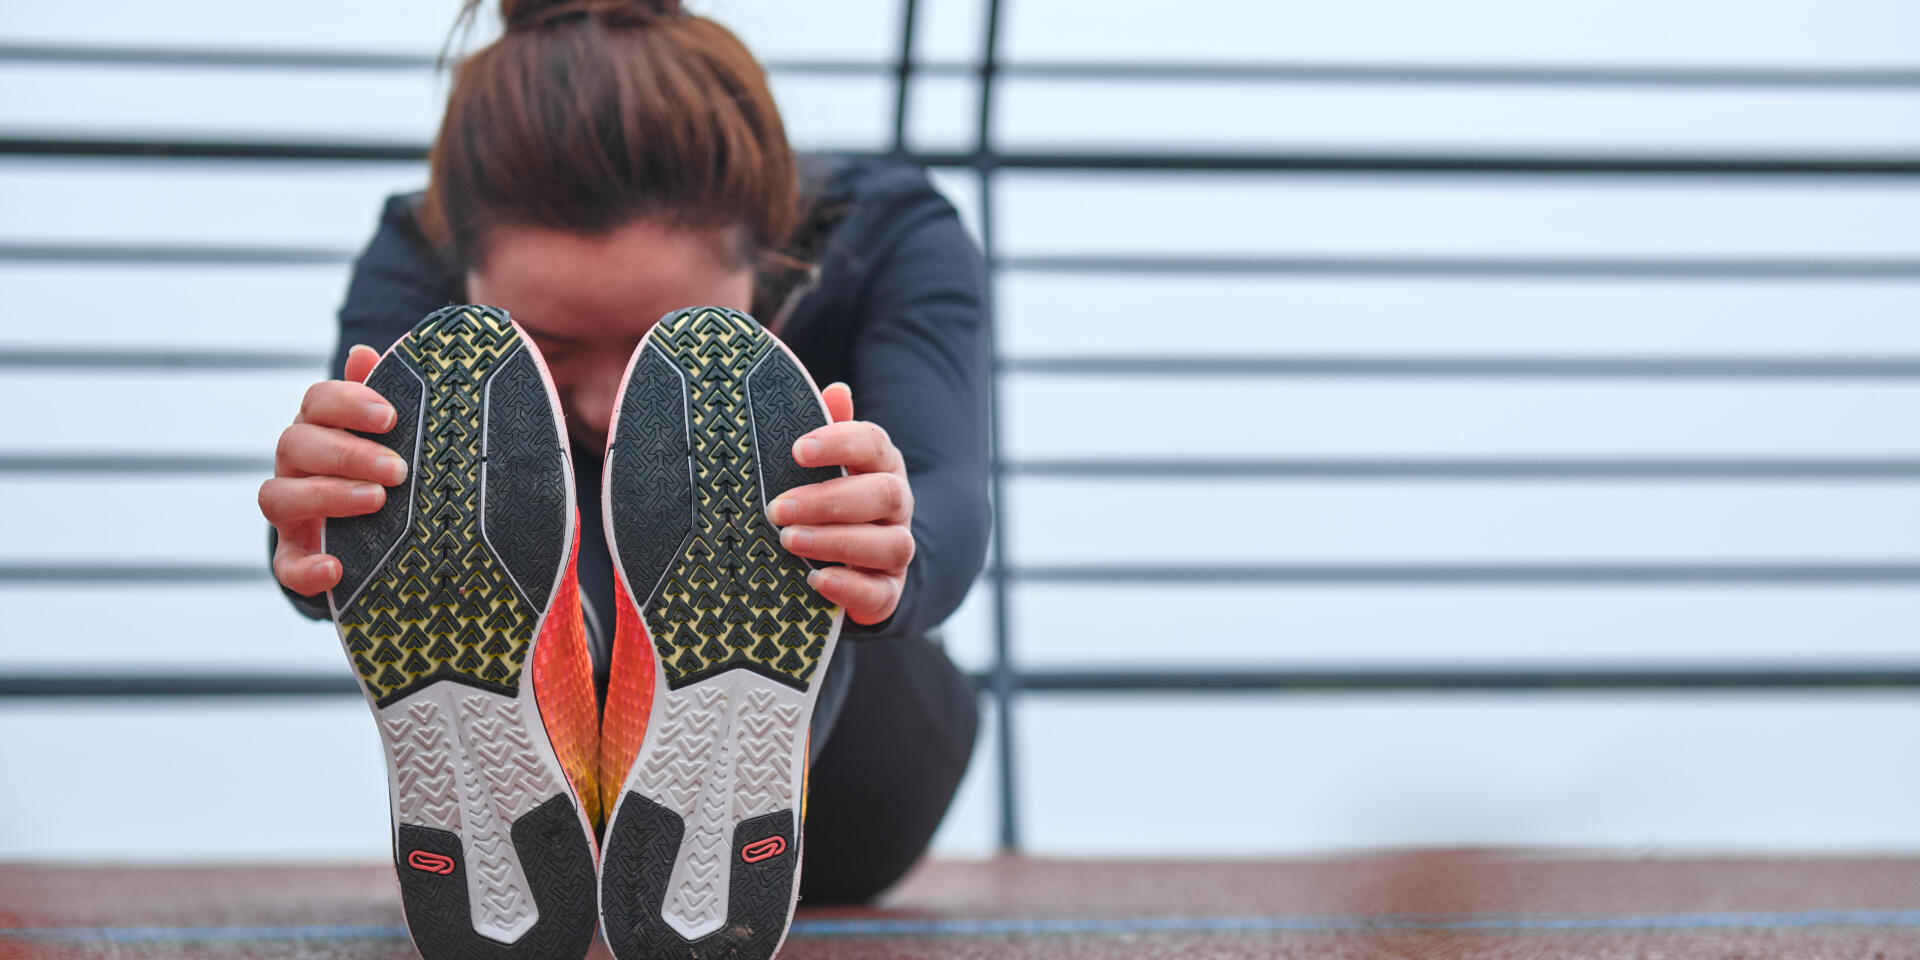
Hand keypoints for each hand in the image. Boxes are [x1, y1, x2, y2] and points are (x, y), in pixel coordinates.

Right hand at [259, 345, 408, 596]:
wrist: (376, 532)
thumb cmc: (386, 466)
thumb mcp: (388, 434)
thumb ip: (378, 396)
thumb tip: (364, 353)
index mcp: (320, 427)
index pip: (318, 401)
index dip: (349, 403)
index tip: (390, 416)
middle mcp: (295, 465)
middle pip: (296, 444)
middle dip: (348, 454)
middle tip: (397, 468)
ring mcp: (290, 511)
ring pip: (278, 497)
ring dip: (325, 496)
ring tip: (376, 501)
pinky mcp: (294, 556)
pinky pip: (286, 565)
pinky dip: (306, 569)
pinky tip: (335, 568)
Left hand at [767, 383, 913, 625]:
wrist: (849, 564)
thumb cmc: (826, 503)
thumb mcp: (822, 467)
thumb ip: (828, 431)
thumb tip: (836, 390)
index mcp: (881, 467)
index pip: (874, 444)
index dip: (839, 443)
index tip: (797, 450)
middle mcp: (897, 506)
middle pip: (884, 494)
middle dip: (829, 500)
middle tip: (778, 508)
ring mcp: (896, 550)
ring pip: (889, 543)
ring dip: (837, 541)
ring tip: (790, 541)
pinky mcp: (889, 592)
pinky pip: (881, 592)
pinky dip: (850, 586)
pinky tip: (817, 580)